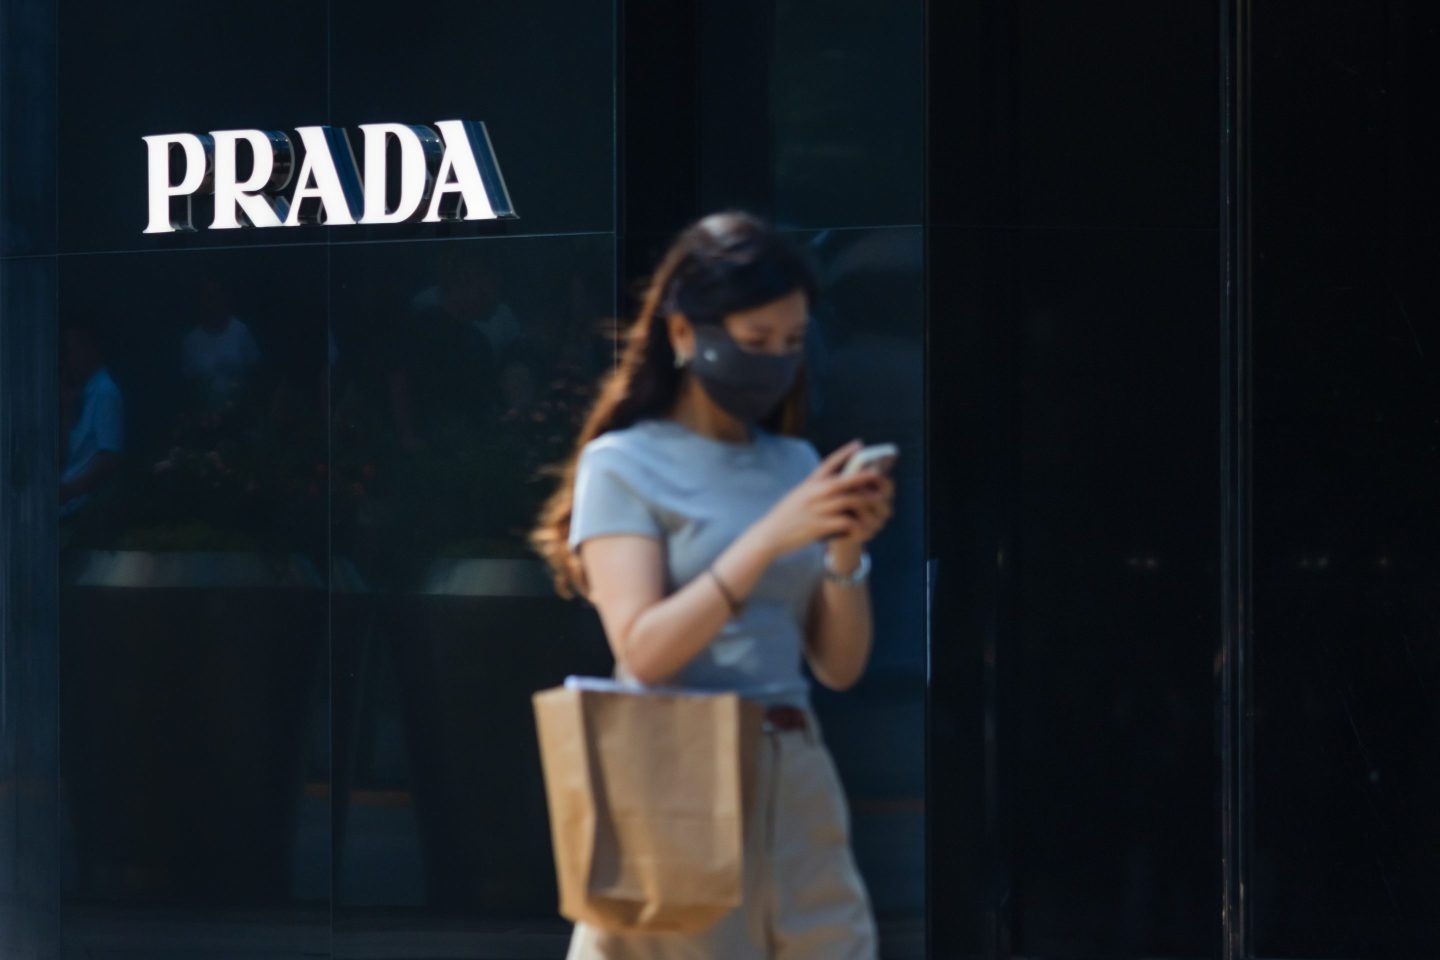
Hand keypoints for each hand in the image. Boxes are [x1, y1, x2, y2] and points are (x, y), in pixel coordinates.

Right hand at [751, 440, 885, 557]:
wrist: (770, 534)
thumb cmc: (785, 515)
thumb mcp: (798, 495)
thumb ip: (815, 488)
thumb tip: (833, 484)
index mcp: (809, 483)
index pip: (829, 463)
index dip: (845, 452)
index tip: (859, 444)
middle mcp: (814, 493)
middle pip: (845, 480)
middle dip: (863, 476)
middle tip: (878, 475)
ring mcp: (818, 509)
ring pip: (849, 500)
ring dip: (866, 500)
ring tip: (878, 500)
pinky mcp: (820, 526)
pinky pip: (845, 521)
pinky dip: (856, 522)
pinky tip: (863, 523)